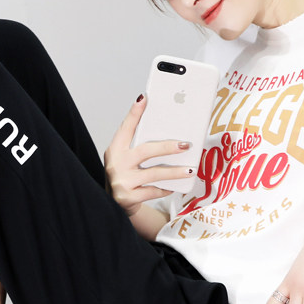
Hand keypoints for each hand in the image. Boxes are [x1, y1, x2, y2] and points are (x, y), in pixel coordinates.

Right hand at [104, 94, 195, 216]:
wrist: (113, 205)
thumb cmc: (125, 176)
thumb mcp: (125, 158)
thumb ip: (139, 145)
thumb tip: (168, 132)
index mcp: (115, 149)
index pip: (125, 128)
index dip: (134, 113)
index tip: (144, 98)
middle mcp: (116, 164)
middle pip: (145, 151)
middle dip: (167, 147)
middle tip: (185, 145)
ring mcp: (122, 181)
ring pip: (154, 173)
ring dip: (174, 171)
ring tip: (190, 169)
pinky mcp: (128, 197)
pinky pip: (153, 190)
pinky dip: (166, 188)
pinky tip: (175, 185)